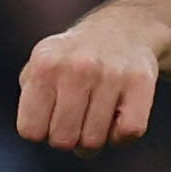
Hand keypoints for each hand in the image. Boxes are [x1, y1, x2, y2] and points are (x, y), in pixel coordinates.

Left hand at [16, 12, 164, 151]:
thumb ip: (30, 97)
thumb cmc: (74, 59)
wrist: (124, 29)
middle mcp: (78, 67)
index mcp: (45, 64)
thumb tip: (36, 131)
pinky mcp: (140, 82)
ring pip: (93, 141)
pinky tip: (117, 117)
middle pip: (62, 141)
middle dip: (67, 138)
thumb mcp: (41, 66)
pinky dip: (120, 135)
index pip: (30, 131)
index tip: (51, 117)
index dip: (41, 131)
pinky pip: (127, 133)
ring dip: (94, 138)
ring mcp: (111, 74)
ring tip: (95, 116)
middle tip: (75, 119)